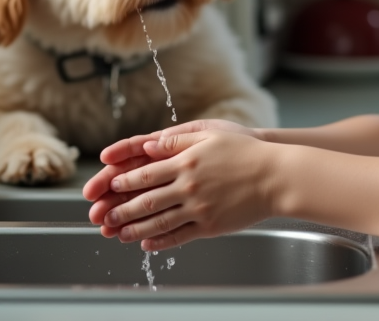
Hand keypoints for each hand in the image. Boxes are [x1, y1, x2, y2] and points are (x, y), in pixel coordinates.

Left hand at [86, 129, 278, 249]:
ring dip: (134, 228)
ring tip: (118, 233)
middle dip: (121, 209)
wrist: (275, 177)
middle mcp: (189, 187)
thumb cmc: (245, 152)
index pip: (146, 174)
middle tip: (103, 215)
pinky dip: (160, 241)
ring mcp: (199, 208)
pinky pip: (179, 236)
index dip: (124, 181)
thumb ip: (177, 140)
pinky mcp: (210, 225)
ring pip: (159, 222)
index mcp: (186, 162)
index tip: (110, 185)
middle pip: (147, 200)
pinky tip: (147, 243)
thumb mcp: (210, 135)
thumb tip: (149, 146)